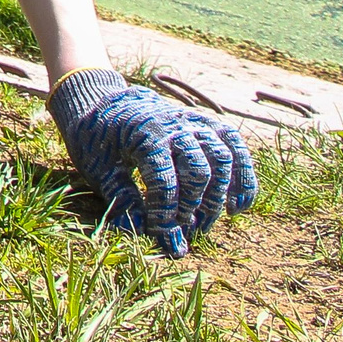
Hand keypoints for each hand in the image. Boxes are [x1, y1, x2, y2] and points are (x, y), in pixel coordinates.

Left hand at [48, 67, 256, 256]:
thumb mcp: (100, 169)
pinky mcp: (209, 124)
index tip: (165, 240)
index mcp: (144, 134)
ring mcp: (196, 121)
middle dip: (193, 208)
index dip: (166, 216)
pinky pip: (237, 149)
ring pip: (223, 159)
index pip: (164, 182)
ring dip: (219, 196)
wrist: (104, 101)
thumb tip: (140, 233)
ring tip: (203, 224)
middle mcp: (176, 124)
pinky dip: (243, 178)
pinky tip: (235, 207)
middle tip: (184, 232)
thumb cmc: (99, 138)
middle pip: (199, 172)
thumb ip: (122, 200)